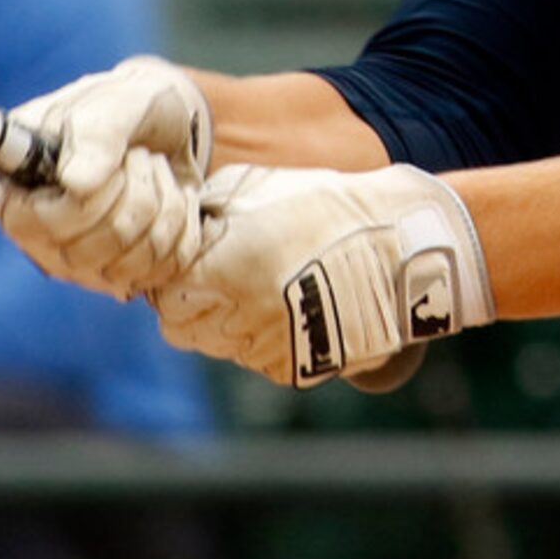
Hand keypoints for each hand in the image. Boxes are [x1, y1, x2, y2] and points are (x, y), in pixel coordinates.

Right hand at [0, 55, 210, 297]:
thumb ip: (98, 135)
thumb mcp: (118, 101)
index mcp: (12, 182)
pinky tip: (176, 199)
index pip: (32, 223)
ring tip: (158, 171)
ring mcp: (75, 261)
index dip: (88, 199)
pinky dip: (183, 229)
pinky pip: (161, 272)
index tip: (123, 159)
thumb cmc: (131, 106)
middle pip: (86, 251)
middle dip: (135, 195)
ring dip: (163, 208)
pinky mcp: (118, 275)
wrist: (169, 126)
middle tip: (142, 155)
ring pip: (127, 265)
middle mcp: (35, 231)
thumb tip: (76, 185)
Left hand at [152, 163, 493, 387]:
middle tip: (222, 278)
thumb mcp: (254, 190)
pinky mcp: (297, 368)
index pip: (165, 297)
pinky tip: (290, 306)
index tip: (192, 264)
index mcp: (224, 268)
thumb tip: (177, 230)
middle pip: (182, 329)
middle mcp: (240, 315)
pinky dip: (263, 339)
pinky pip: (258, 359)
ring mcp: (268, 346)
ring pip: (220, 347)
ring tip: (268, 286)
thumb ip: (206, 216)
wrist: (394, 243)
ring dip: (229, 322)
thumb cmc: (320, 205)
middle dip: (193, 305)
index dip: (174, 280)